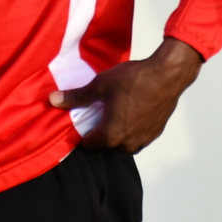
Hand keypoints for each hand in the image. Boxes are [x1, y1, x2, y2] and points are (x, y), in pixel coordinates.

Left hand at [48, 37, 202, 152]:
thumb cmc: (134, 80)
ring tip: (116, 108)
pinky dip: (131, 127)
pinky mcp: (155, 133)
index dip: (81, 132)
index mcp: (110, 136)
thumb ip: (76, 97)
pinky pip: (136, 136)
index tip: (83, 118)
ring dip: (116, 130)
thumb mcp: (100, 85)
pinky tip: (131, 108)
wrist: (168, 75)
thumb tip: (53, 100)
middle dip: (99, 131)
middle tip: (98, 110)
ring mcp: (143, 141)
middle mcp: (126, 145)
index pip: (87, 145)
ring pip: (121, 142)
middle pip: (104, 145)